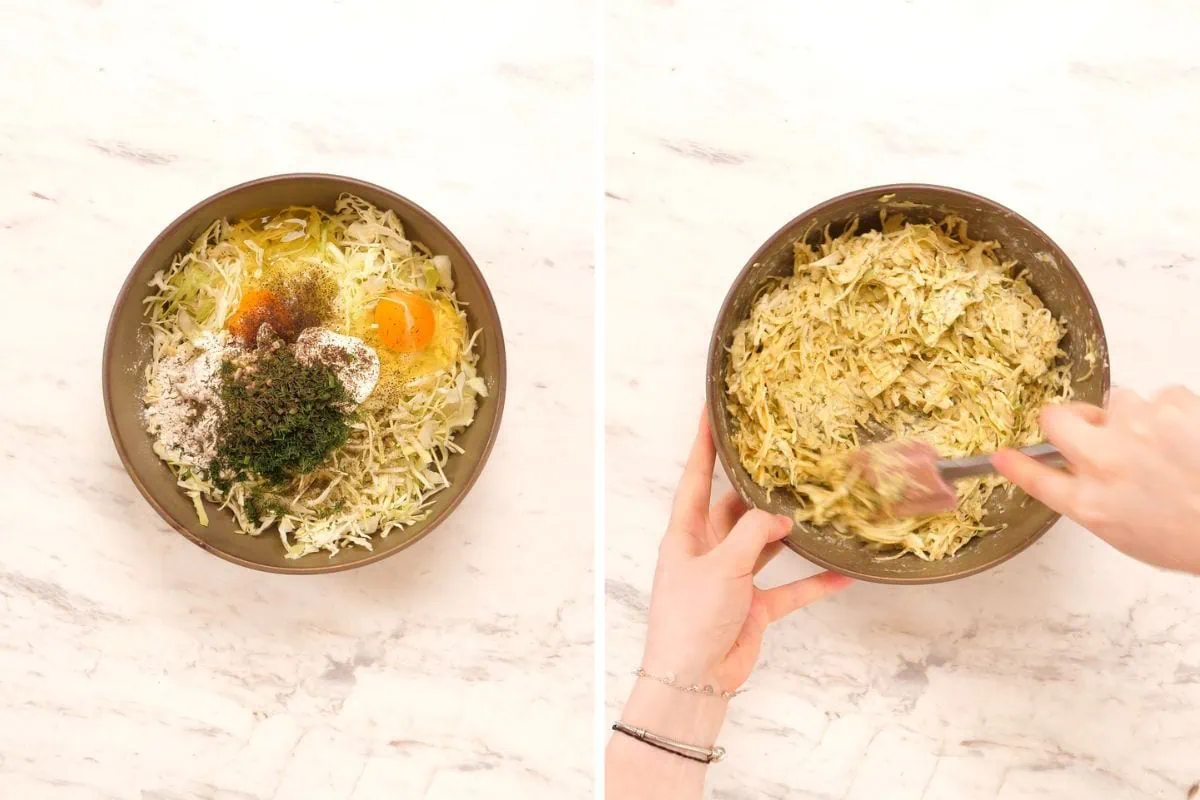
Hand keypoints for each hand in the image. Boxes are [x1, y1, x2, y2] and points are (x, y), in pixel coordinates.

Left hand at [641, 411, 852, 693]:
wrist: (693, 679)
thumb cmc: (691, 617)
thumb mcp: (720, 566)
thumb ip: (753, 535)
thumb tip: (780, 518)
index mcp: (686, 533)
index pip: (696, 478)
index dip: (703, 445)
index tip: (711, 412)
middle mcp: (708, 550)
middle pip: (735, 508)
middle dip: (758, 488)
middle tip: (787, 459)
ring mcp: (732, 578)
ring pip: (764, 544)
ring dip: (789, 532)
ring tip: (818, 505)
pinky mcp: (753, 607)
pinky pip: (789, 588)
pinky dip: (813, 582)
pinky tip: (842, 573)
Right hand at [993, 386, 1199, 573]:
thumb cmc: (1192, 534)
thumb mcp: (1128, 531)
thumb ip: (1091, 498)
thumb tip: (1071, 472)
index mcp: (1091, 502)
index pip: (1035, 476)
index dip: (1017, 463)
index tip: (1001, 455)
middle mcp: (1105, 460)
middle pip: (1058, 418)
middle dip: (1072, 420)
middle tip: (1097, 433)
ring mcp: (1138, 427)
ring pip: (1119, 401)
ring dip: (1133, 417)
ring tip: (1166, 445)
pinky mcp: (1175, 404)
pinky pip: (1163, 395)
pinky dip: (1175, 411)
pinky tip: (1191, 436)